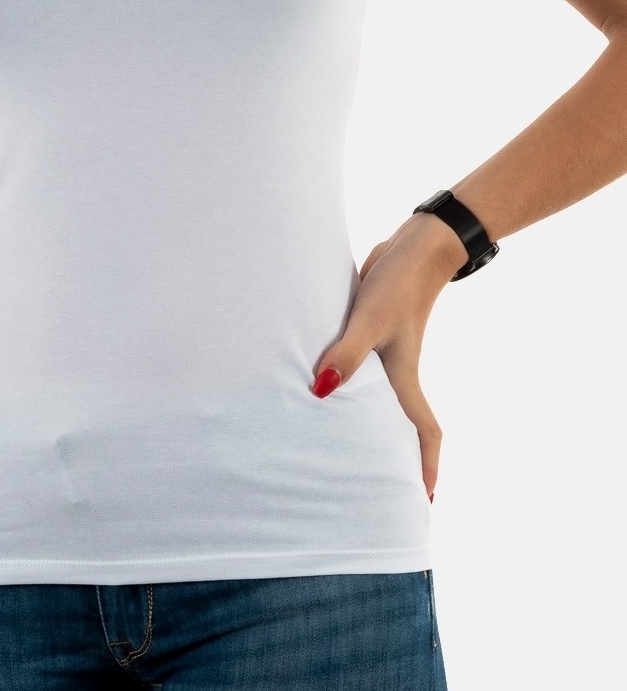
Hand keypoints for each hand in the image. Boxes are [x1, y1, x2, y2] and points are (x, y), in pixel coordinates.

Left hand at [310, 213, 463, 501]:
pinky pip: (359, 369)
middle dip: (393, 456)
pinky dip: (348, 382)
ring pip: (376, 398)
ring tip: (341, 443)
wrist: (414, 245)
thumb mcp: (370, 321)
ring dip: (366, 420)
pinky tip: (324, 382)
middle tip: (375, 485)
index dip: (425, 467)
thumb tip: (320, 391)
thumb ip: (346, 354)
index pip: (422, 432)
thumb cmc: (397, 285)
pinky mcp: (370, 331)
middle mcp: (396, 371)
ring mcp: (384, 352)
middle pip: (399, 424)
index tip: (423, 500)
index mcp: (404, 378)